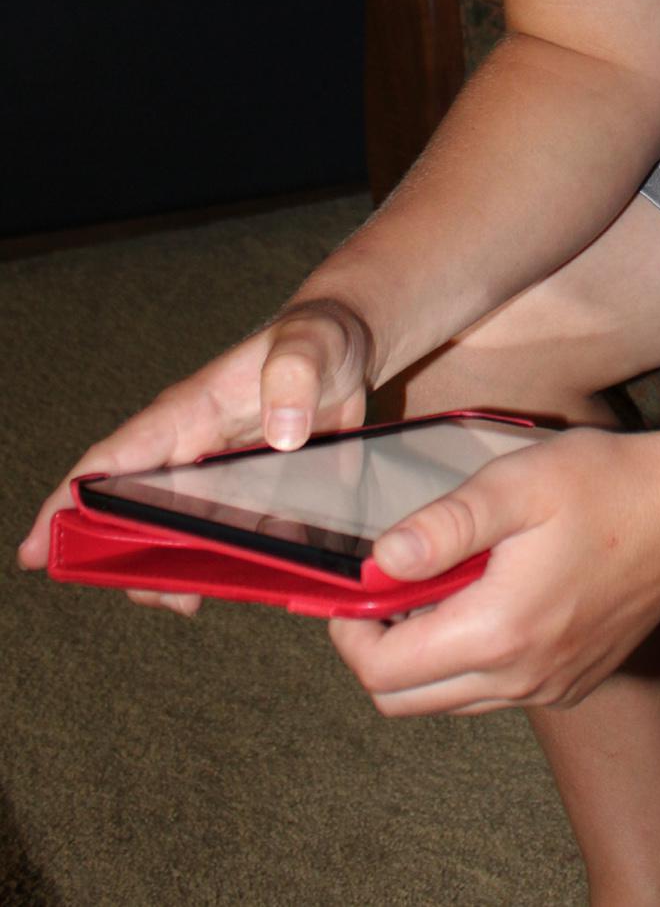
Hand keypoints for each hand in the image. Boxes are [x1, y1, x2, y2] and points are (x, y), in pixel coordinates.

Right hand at [18, 298, 371, 610]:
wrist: (350, 346)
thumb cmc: (319, 337)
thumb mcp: (312, 345)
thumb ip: (294, 378)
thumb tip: (282, 431)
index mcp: (187, 411)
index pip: (110, 460)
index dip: (66, 503)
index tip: (36, 550)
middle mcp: (191, 446)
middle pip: (131, 511)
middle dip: (121, 558)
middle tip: (150, 591)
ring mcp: (216, 472)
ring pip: (171, 531)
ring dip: (169, 568)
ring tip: (189, 596)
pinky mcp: (247, 489)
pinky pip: (219, 535)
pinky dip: (217, 564)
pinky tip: (235, 583)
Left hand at [329, 425, 659, 714]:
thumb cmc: (609, 485)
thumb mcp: (519, 484)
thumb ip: (445, 525)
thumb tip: (380, 560)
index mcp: (497, 633)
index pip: (382, 672)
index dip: (348, 633)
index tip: (355, 585)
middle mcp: (520, 679)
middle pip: (406, 701)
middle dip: (378, 650)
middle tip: (391, 586)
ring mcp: (551, 688)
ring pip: (450, 700)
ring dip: (424, 657)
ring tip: (441, 585)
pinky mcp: (575, 682)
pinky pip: (496, 693)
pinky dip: (471, 660)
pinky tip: (492, 596)